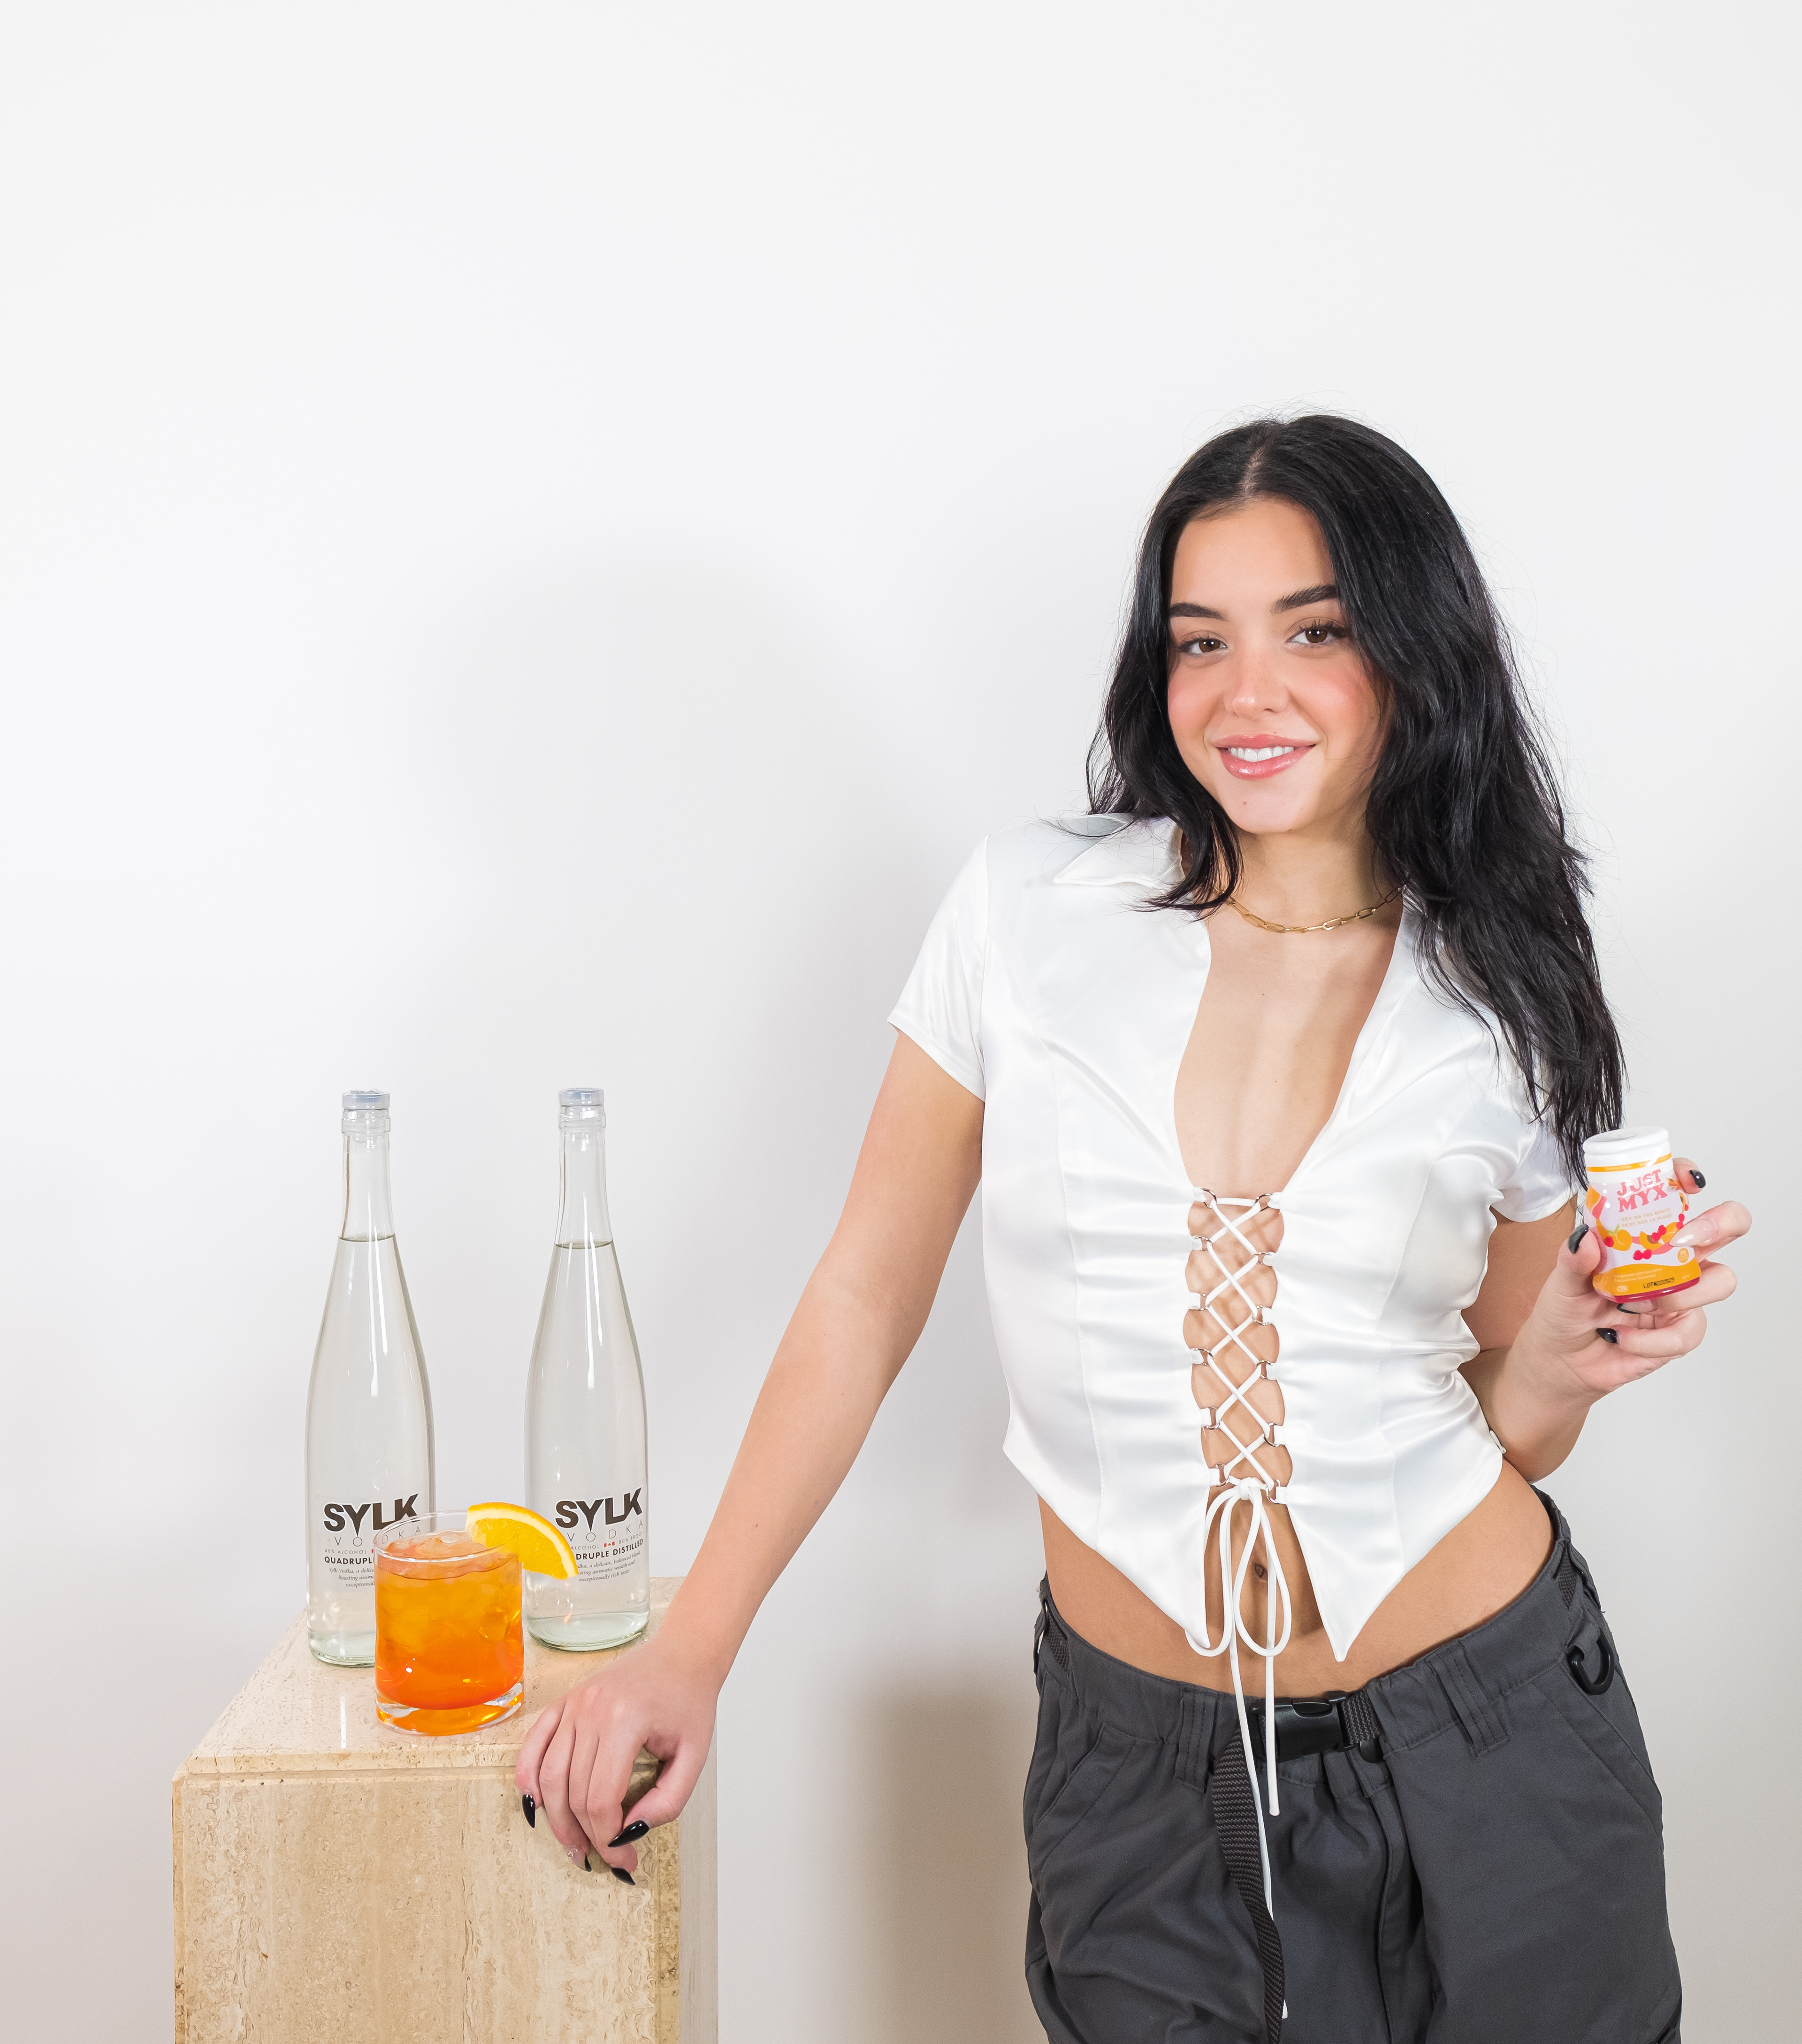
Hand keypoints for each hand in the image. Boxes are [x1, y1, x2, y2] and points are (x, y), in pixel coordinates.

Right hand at [514, 1633, 719, 1874]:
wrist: (683, 1654)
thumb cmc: (689, 1702)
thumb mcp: (694, 1757)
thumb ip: (668, 1801)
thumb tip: (630, 1832)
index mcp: (626, 1721)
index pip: (601, 1798)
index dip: (608, 1839)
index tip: (624, 1859)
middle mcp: (592, 1709)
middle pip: (573, 1792)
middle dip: (586, 1835)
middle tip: (601, 1858)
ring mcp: (574, 1702)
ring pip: (549, 1775)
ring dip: (556, 1818)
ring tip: (574, 1845)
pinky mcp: (566, 1700)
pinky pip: (535, 1743)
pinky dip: (529, 1777)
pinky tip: (536, 1804)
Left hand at [1516, 1159, 1750, 1404]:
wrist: (1560, 1361)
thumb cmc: (1563, 1311)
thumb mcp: (1560, 1281)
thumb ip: (1572, 1258)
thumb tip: (1586, 1237)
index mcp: (1642, 1235)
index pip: (1677, 1194)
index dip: (1688, 1178)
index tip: (1686, 1180)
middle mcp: (1670, 1259)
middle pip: (1726, 1228)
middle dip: (1718, 1224)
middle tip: (1683, 1240)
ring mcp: (1681, 1295)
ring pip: (1719, 1280)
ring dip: (1680, 1293)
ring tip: (1631, 1305)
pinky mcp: (1680, 1332)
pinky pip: (1688, 1330)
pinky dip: (1651, 1339)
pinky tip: (1621, 1338)